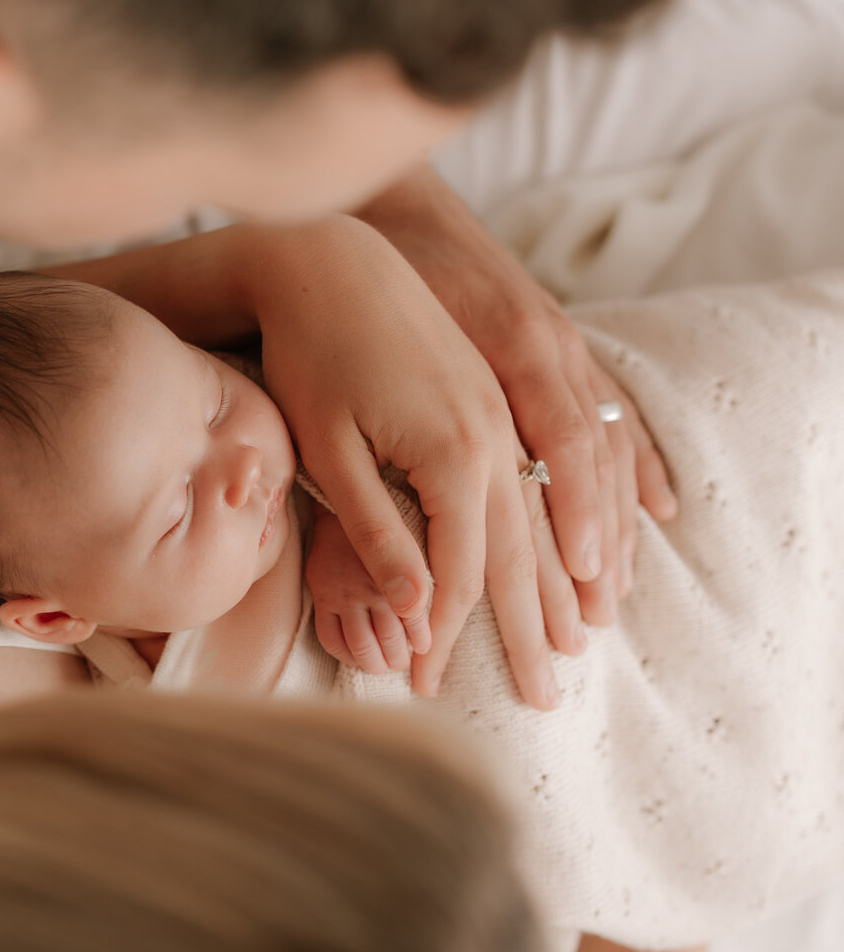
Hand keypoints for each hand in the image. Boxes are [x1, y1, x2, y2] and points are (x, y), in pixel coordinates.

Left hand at [246, 217, 561, 708]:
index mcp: (456, 454)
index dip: (445, 632)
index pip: (462, 569)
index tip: (427, 683)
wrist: (333, 255)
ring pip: (565, 503)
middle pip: (528, 549)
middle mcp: (503, 430)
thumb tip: (414, 608)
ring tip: (592, 633)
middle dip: (533, 625)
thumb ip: (375, 529)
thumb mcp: (330, 448)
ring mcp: (516, 402)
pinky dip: (609, 497)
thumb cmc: (313, 352)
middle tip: (543, 695)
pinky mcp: (512, 381)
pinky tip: (638, 526)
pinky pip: (581, 450)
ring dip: (582, 573)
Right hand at [305, 503, 413, 674]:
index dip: (424, 642)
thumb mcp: (416, 524)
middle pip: (391, 641)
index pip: (415, 620)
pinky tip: (356, 653)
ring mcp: (342, 589)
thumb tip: (426, 608)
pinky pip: (330, 639)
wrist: (338, 488)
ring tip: (384, 661)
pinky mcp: (321, 590)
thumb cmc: (385, 502)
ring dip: (377, 662)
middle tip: (403, 657)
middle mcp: (371, 583)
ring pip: (362, 647)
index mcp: (400, 565)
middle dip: (401, 657)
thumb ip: (424, 564)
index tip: (424, 647)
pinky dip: (347, 654)